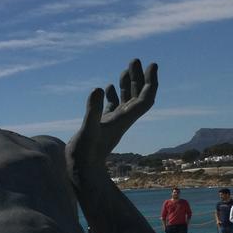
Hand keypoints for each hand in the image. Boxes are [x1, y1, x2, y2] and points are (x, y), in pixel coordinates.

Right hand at [67, 58, 157, 174]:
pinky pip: (113, 107)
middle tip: (135, 60)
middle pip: (137, 96)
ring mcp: (113, 123)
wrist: (81, 171)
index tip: (152, 65)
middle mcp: (122, 120)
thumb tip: (98, 89)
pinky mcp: (103, 125)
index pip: (145, 99)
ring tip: (125, 69)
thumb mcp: (87, 130)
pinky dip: (114, 95)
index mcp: (124, 119)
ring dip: (128, 84)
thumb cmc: (85, 154)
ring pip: (126, 100)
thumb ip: (93, 110)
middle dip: (139, 78)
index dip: (150, 82)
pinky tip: (108, 87)